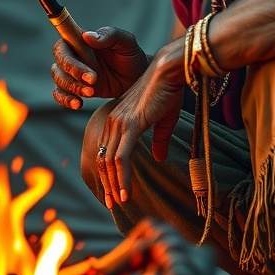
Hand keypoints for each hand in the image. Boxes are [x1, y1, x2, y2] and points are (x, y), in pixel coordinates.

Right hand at [51, 26, 149, 108]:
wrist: (137, 79)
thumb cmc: (131, 56)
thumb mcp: (126, 42)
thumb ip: (109, 35)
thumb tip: (87, 36)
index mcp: (81, 40)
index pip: (63, 44)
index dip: (66, 55)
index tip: (81, 66)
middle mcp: (74, 55)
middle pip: (59, 63)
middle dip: (73, 73)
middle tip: (93, 80)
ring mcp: (73, 73)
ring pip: (58, 79)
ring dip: (72, 87)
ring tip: (91, 92)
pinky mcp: (75, 89)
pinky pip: (60, 94)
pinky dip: (65, 100)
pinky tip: (78, 104)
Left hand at [95, 39, 184, 208]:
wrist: (170, 70)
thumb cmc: (169, 90)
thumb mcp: (164, 120)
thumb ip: (159, 140)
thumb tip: (159, 159)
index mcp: (117, 119)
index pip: (106, 151)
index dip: (108, 173)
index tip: (114, 192)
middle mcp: (113, 121)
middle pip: (104, 159)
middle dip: (107, 184)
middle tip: (111, 204)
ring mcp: (119, 123)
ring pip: (110, 162)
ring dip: (113, 185)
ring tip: (118, 202)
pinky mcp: (130, 125)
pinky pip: (121, 157)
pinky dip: (122, 177)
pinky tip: (126, 192)